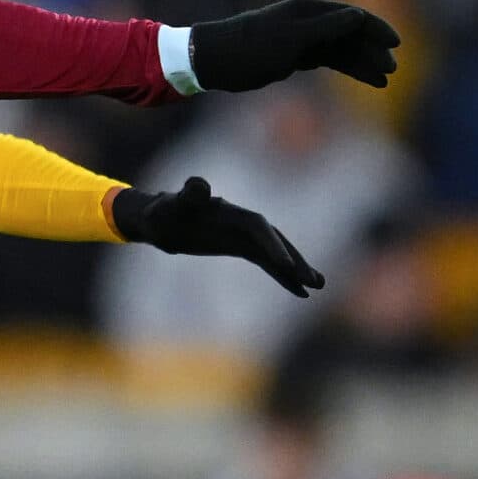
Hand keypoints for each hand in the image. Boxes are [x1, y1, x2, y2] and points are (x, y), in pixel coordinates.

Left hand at [112, 177, 325, 297]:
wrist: (158, 219)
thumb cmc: (162, 212)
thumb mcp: (169, 206)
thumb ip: (185, 197)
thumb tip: (199, 186)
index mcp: (230, 212)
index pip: (258, 227)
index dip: (273, 245)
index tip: (286, 266)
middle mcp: (242, 222)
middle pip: (276, 240)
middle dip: (296, 260)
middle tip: (316, 280)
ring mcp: (244, 236)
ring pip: (276, 253)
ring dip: (298, 270)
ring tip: (319, 286)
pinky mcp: (241, 248)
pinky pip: (268, 263)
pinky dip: (284, 277)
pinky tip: (301, 293)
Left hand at [188, 0, 398, 92]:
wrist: (214, 60)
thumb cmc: (249, 48)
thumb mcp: (289, 40)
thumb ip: (325, 29)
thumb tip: (358, 16)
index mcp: (309, 10)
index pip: (352, 16)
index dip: (376, 28)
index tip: (395, 44)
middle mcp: (310, 20)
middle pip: (351, 33)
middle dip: (372, 50)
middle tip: (391, 70)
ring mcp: (304, 38)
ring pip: (342, 49)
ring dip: (363, 63)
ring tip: (383, 80)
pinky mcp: (296, 55)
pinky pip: (329, 60)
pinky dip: (347, 69)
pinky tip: (364, 80)